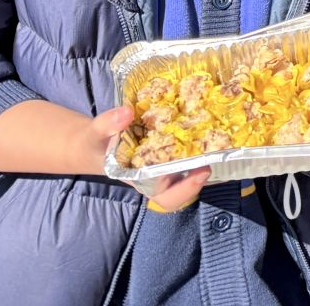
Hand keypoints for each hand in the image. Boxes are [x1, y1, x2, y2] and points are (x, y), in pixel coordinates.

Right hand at [83, 106, 210, 210]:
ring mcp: (162, 164)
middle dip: (200, 177)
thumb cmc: (93, 144)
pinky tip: (206, 120)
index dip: (185, 189)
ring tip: (218, 139)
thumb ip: (106, 125)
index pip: (166, 197)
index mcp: (141, 180)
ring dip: (203, 158)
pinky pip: (184, 149)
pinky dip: (195, 140)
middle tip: (214, 158)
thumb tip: (126, 113)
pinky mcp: (166, 149)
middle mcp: (155, 175)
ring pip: (188, 170)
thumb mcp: (93, 134)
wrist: (91, 141)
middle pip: (183, 187)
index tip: (201, 172)